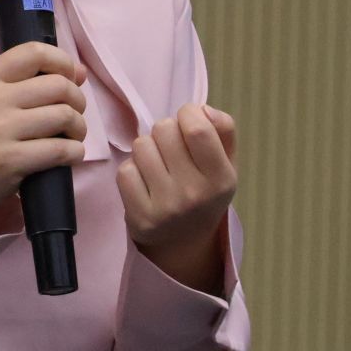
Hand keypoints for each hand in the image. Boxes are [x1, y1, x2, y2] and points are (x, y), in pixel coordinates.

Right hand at [0, 42, 87, 211]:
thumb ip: (31, 80)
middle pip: (58, 85)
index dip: (62, 62)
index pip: (34, 53)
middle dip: (77, 100)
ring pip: (64, 116)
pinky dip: (75, 151)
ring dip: (79, 127)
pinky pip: (60, 149)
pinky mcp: (9, 160)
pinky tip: (70, 153)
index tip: (70, 78)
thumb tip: (80, 71)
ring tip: (73, 135)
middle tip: (74, 113)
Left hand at [116, 103, 237, 271]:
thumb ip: (222, 129)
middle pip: (163, 129)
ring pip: (141, 145)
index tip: (188, 122)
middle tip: (172, 150)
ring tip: (159, 166)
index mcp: (221, 179)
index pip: (197, 128)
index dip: (188, 113)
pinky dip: (132, 170)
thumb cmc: (204, 189)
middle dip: (165, 131)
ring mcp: (166, 208)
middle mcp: (195, 195)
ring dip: (147, 149)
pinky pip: (125, 170)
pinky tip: (145, 182)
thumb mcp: (226, 161)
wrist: (184, 241)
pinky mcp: (139, 218)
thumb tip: (201, 109)